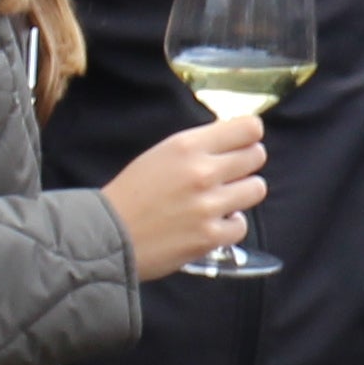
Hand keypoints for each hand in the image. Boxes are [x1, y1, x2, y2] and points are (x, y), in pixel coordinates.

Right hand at [103, 115, 268, 281]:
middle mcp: (202, 172)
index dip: (249, 136)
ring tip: (221, 199)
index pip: (249, 128)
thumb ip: (197, 147)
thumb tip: (234, 141)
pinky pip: (242, 224)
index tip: (243, 143)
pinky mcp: (210, 236)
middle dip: (246, 164)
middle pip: (257, 156)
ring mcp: (209, 206)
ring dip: (241, 193)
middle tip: (229, 174)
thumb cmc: (131, 194)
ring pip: (256, 188)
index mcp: (187, 146)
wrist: (106, 236)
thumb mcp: (161, 155)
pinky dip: (230, 225)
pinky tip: (212, 222)